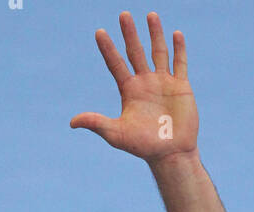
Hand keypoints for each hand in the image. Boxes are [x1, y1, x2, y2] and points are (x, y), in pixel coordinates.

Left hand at [70, 12, 197, 163]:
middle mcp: (145, 82)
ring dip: (155, 34)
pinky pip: (180, 64)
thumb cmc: (143, 146)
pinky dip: (179, 49)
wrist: (171, 155)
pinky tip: (176, 34)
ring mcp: (163, 83)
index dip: (108, 49)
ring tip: (150, 15)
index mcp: (129, 90)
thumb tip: (72, 122)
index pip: (116, 64)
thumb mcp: (117, 134)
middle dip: (129, 34)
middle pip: (136, 52)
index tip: (99, 32)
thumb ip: (97, 123)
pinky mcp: (181, 87)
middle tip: (123, 14)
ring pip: (158, 52)